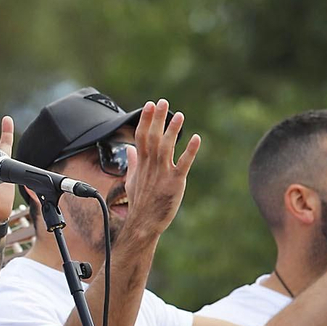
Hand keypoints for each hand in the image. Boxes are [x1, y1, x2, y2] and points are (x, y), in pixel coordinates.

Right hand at [123, 99, 200, 233]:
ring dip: (172, 130)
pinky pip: (183, 164)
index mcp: (141, 164)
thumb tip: (130, 150)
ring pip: (167, 147)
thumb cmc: (139, 202)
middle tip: (162, 102)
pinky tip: (196, 138)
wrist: (144, 223)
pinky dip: (190, 151)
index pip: (141, 136)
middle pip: (153, 137)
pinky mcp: (175, 182)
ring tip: (179, 115)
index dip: (145, 120)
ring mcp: (163, 173)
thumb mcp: (132, 180)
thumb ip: (133, 163)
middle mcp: (151, 165)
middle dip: (157, 119)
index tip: (149, 105)